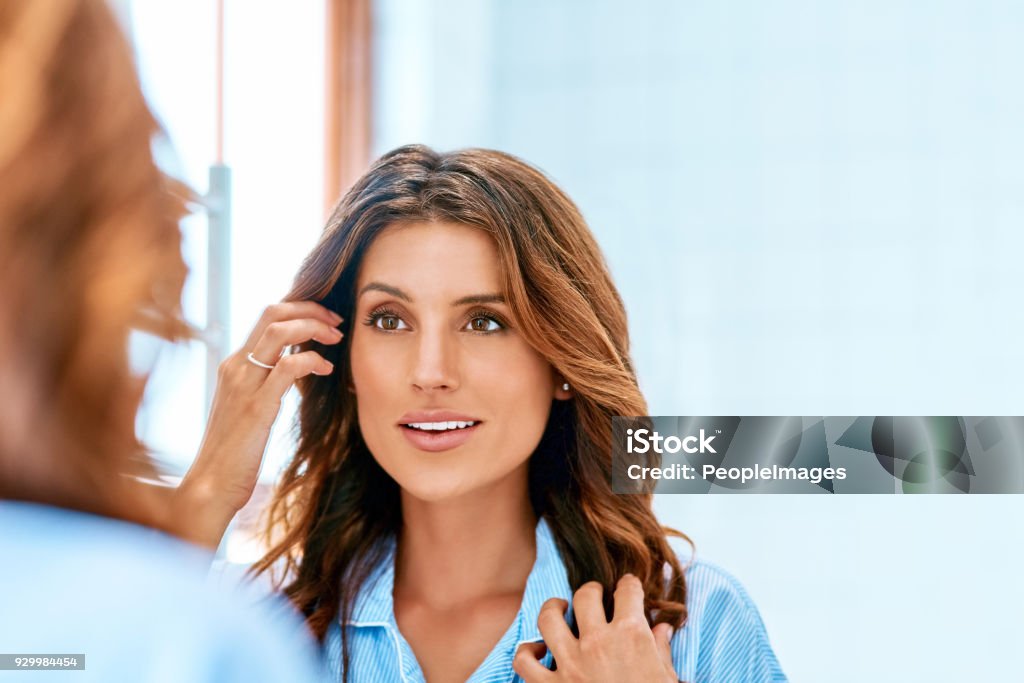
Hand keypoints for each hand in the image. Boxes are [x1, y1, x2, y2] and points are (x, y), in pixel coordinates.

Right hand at [171, 301, 343, 547]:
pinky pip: (287, 366)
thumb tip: (292, 366)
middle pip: (272, 312)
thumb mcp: (248, 407)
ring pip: (279, 330)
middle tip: (337, 322)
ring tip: (336, 339)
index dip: (300, 309)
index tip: (326, 319)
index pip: (267, 316)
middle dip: (310, 309)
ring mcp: (243, 384)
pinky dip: (312, 360)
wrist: (212, 485)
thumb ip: (265, 383)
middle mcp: (235, 366)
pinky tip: (326, 370)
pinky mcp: (256, 406)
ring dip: (314, 327)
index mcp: (234, 364)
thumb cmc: (235, 450)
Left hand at [513, 574, 676, 682]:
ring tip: (560, 609)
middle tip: (595, 595)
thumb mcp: (668, 679)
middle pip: (585, 595)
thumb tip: (663, 629)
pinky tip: (537, 651)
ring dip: (553, 609)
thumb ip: (661, 650)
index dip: (629, 586)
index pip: (627, 591)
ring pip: (548, 618)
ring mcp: (570, 664)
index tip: (627, 587)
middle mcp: (598, 642)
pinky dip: (527, 653)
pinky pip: (524, 661)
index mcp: (632, 635)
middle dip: (591, 590)